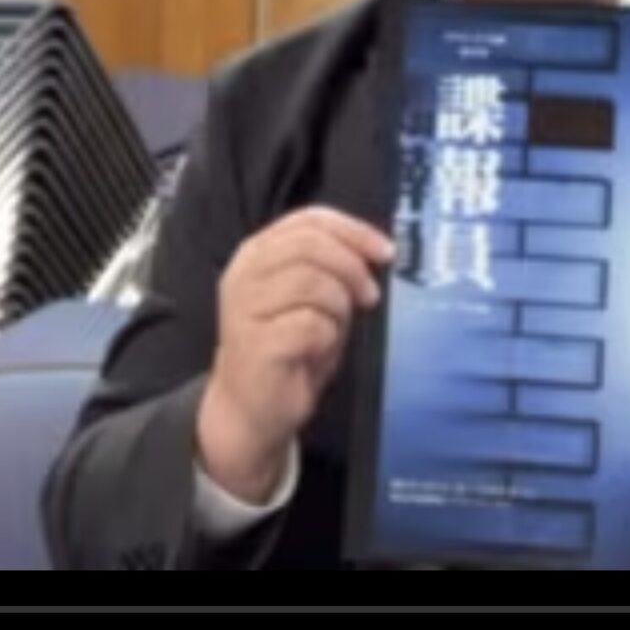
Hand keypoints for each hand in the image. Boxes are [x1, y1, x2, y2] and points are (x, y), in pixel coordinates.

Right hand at [197, 206, 393, 502]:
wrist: (251, 410)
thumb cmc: (287, 349)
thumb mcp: (312, 297)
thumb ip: (331, 267)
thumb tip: (375, 251)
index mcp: (257, 253)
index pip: (308, 220)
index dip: (353, 231)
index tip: (385, 252)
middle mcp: (244, 274)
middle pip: (310, 245)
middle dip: (351, 268)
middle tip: (369, 296)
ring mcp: (244, 308)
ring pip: (312, 283)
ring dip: (338, 308)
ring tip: (333, 330)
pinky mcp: (255, 344)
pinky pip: (311, 325)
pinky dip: (327, 338)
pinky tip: (316, 352)